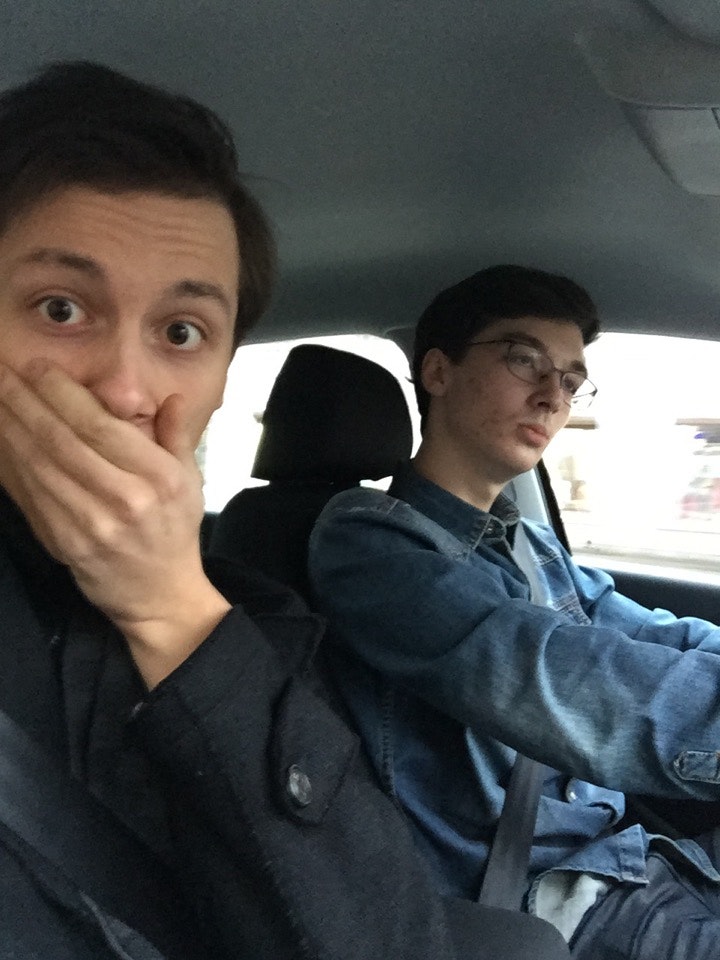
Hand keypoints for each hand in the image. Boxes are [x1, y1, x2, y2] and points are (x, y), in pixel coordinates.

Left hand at [0, 360, 229, 685]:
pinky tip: (0, 440)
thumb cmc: (174, 530)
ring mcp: (90, 526)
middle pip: (63, 442)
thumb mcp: (190, 480)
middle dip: (27, 402)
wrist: (159, 594)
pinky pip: (29, 497)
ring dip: (10, 428)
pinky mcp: (64, 544)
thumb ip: (178, 436)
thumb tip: (171, 398)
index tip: (40, 368)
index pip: (102, 428)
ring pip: (39, 467)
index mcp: (158, 479)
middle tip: (3, 372)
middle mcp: (124, 502)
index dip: (64, 395)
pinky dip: (10, 465)